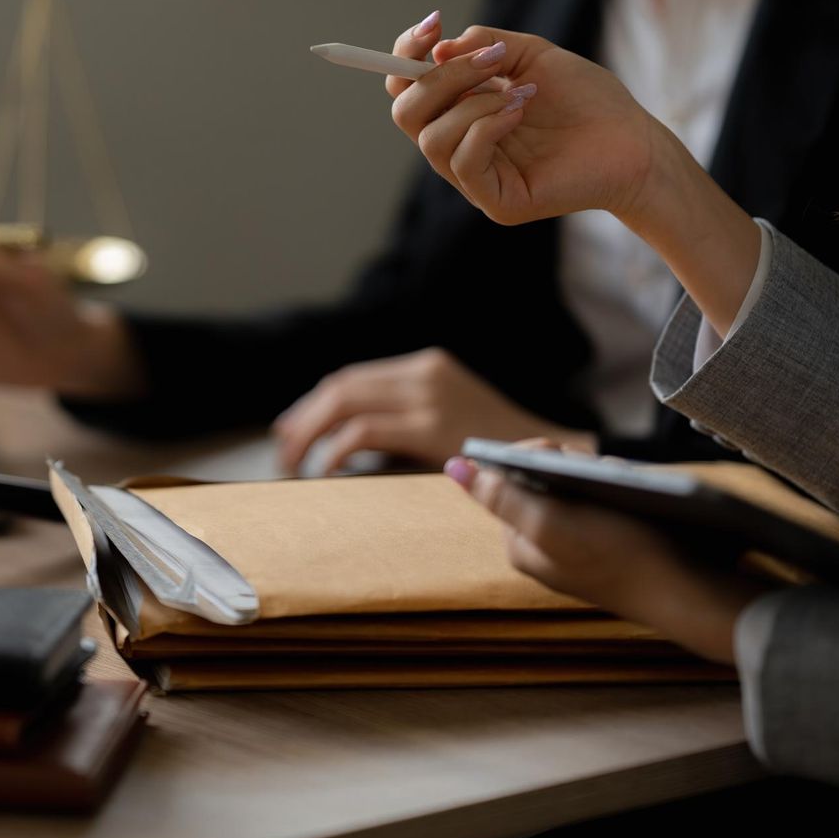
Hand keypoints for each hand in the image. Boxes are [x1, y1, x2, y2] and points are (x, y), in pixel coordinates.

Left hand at [272, 348, 593, 474]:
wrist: (555, 457)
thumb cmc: (500, 448)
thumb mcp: (450, 418)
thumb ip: (406, 418)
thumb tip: (344, 441)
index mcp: (427, 365)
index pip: (352, 377)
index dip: (313, 404)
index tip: (290, 430)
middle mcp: (424, 372)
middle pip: (340, 386)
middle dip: (302, 418)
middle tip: (283, 452)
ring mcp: (428, 396)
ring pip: (343, 402)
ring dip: (309, 434)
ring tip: (294, 464)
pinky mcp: (431, 427)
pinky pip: (363, 433)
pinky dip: (336, 451)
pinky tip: (327, 471)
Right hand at [388, 25, 666, 227]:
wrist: (634, 140)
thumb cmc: (587, 99)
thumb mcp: (530, 55)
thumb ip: (483, 45)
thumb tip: (437, 50)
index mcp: (459, 111)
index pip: (405, 88)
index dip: (406, 53)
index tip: (434, 24)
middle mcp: (459, 146)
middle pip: (406, 112)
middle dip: (441, 77)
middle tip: (490, 60)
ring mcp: (475, 179)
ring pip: (430, 139)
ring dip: (472, 102)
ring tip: (518, 93)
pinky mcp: (497, 201)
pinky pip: (464, 162)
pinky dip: (486, 126)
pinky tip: (520, 111)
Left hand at [446, 445, 769, 665]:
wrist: (690, 592)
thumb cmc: (622, 557)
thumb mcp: (553, 524)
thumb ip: (502, 496)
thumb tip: (454, 467)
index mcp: (520, 543)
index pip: (508, 477)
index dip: (534, 457)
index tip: (564, 459)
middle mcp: (545, 546)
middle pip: (544, 479)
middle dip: (573, 468)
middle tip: (600, 480)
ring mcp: (579, 545)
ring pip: (579, 485)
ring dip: (600, 476)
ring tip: (623, 492)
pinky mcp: (612, 542)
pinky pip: (606, 501)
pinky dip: (619, 491)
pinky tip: (637, 501)